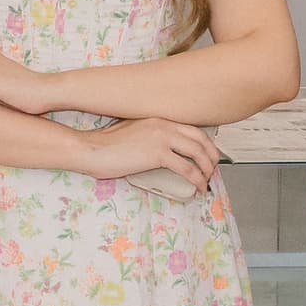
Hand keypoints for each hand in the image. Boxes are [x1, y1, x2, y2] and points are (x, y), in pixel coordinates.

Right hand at [72, 117, 219, 192]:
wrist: (93, 149)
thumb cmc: (106, 144)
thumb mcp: (132, 132)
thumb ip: (149, 135)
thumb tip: (160, 150)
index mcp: (159, 118)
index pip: (192, 128)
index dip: (205, 143)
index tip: (208, 155)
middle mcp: (164, 124)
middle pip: (200, 139)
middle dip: (212, 155)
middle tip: (213, 169)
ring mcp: (162, 138)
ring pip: (197, 153)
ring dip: (207, 169)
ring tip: (207, 181)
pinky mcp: (158, 154)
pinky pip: (187, 168)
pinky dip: (197, 179)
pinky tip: (199, 187)